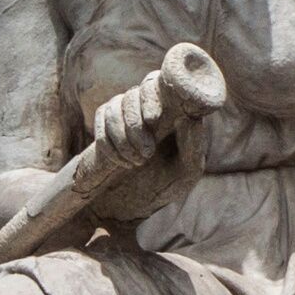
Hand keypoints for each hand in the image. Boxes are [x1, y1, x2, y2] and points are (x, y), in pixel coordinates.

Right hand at [81, 70, 198, 219]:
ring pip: (116, 106)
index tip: (154, 119)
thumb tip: (191, 119)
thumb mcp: (184, 174)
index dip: (153, 96)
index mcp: (171, 114)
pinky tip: (119, 163)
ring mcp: (123, 115)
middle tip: (145, 154)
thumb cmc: (163, 189)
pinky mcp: (104, 127)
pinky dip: (108, 142)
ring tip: (135, 163)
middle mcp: (146, 109)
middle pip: (135, 93)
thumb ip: (193, 148)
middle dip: (136, 123)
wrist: (126, 210)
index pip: (160, 85)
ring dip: (122, 136)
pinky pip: (101, 119)